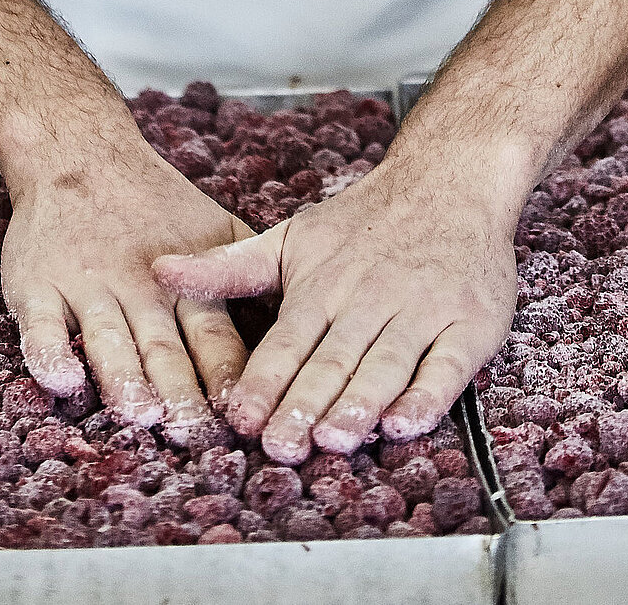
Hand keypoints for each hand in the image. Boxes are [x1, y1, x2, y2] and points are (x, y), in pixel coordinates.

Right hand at [1, 141, 254, 442]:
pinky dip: (50, 354)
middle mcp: (142, 289)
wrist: (80, 153)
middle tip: (193, 435)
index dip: (229, 381)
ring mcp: (88, 288)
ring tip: (139, 412)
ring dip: (124, 378)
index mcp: (189, 284)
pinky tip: (62, 381)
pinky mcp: (38, 287)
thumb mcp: (215, 227)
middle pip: (166, 351)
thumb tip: (293, 320)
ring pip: (108, 341)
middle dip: (181, 396)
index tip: (243, 419)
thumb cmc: (153, 201)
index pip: (216, 342)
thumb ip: (246, 272)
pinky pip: (42, 327)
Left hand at [152, 150, 519, 463]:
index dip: (263, 382)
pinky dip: (428, 396)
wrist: (450, 181)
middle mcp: (368, 299)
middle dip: (305, 405)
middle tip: (282, 446)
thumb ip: (228, 267)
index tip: (241, 418)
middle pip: (332, 360)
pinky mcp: (468, 325)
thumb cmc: (364, 221)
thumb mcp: (291, 238)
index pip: (286, 342)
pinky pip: (448, 367)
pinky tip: (404, 424)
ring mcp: (422, 311)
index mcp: (321, 285)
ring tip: (333, 440)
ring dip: (359, 404)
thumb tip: (159, 270)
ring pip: (385, 365)